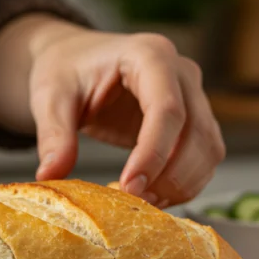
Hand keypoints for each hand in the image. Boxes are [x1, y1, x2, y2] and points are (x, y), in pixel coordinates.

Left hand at [29, 24, 224, 207]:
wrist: (76, 59)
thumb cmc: (66, 70)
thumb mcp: (50, 97)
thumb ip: (53, 134)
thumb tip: (50, 174)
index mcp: (149, 54)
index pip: (167, 109)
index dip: (154, 153)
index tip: (129, 187)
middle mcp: (181, 72)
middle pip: (196, 132)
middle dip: (169, 176)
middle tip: (134, 203)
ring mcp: (193, 95)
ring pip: (208, 148)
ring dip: (182, 183)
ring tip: (143, 204)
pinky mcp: (192, 120)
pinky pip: (204, 156)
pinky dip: (185, 183)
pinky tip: (153, 196)